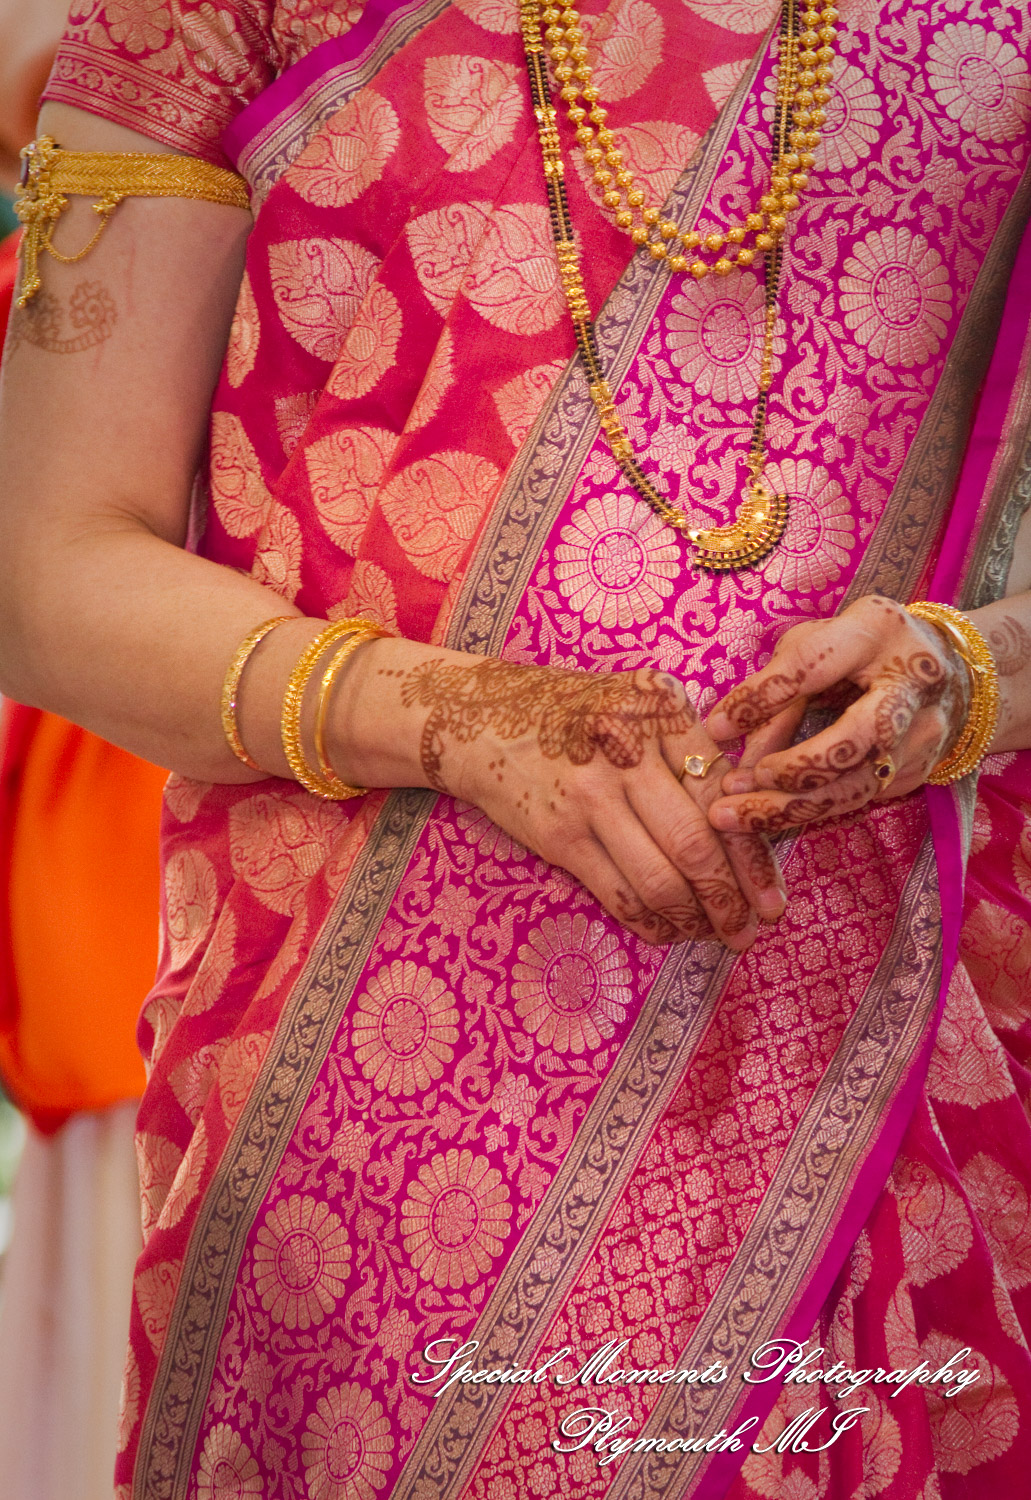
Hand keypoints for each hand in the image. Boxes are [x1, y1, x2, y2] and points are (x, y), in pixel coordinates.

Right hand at [374, 649, 785, 949]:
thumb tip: (747, 820)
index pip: (723, 793)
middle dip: (732, 899)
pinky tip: (666, 930)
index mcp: (661, 708)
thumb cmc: (575, 714)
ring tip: (713, 934)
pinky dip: (649, 922)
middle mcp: (627, 748)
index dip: (754, 853)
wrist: (479, 719)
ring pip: (661, 877)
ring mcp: (589, 795)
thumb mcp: (636, 703)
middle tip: (750, 929)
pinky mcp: (559, 835)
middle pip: (697, 842)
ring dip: (694, 919)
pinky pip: (618, 893)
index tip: (773, 894)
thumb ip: (689, 747)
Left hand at [703, 595, 969, 835]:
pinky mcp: (920, 768)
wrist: (942, 666)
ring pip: (855, 785)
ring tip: (734, 815)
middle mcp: (909, 684)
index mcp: (875, 631)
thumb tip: (729, 745)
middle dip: (789, 769)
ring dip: (789, 807)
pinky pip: (858, 799)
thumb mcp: (814, 647)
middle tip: (733, 785)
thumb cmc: (858, 649)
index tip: (715, 729)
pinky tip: (767, 816)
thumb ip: (777, 692)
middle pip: (851, 740)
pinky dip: (809, 811)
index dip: (760, 700)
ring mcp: (923, 732)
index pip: (811, 668)